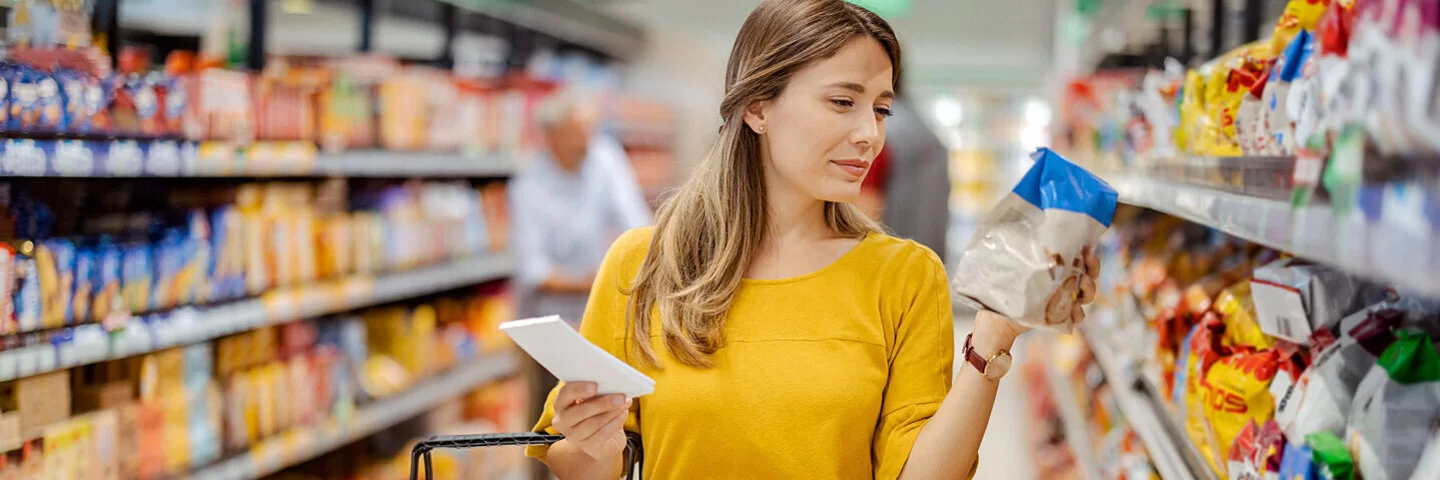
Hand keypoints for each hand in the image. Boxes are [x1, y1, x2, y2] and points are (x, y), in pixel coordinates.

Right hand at [552, 382, 630, 459]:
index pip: (565, 394)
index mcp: (561, 403)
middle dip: (601, 403)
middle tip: (620, 397)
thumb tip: (614, 385)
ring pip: (592, 424)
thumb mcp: (596, 399)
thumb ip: (599, 391)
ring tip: (624, 404)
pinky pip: (601, 435)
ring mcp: (573, 436)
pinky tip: (623, 414)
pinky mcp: (587, 447)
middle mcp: (562, 421)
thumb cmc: (599, 412)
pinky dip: (615, 423)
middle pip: (579, 411)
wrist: (605, 438)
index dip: (579, 389)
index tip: (595, 386)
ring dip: (611, 413)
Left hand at [978, 246, 1100, 341]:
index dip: (1088, 254)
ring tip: (1082, 284)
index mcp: (1059, 268)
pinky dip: (1078, 314)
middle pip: (1090, 274)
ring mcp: (1066, 300)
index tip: (1087, 248)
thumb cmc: (1008, 284)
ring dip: (1089, 289)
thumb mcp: (1016, 263)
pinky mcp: (1062, 317)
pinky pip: (1078, 317)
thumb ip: (1024, 246)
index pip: (1081, 259)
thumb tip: (1023, 222)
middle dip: (1093, 268)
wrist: (1000, 316)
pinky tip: (1073, 311)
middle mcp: (1066, 283)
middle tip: (1088, 262)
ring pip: (1088, 295)